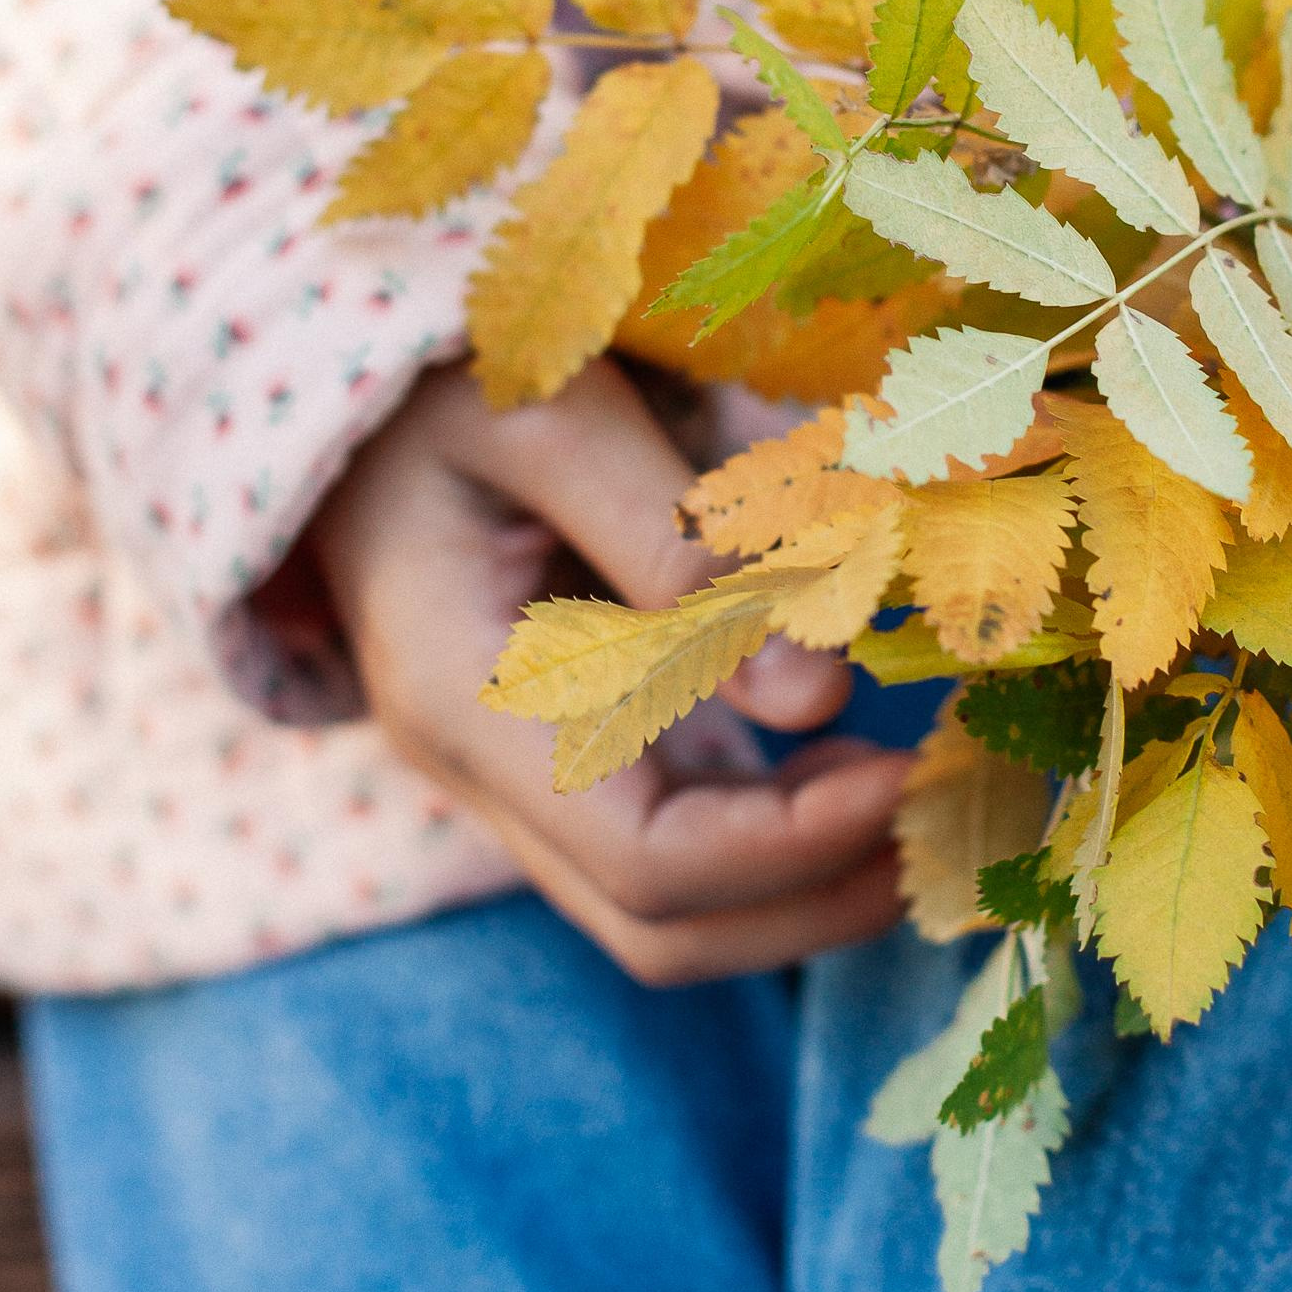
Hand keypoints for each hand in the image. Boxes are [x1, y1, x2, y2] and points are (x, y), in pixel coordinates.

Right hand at [310, 360, 909, 983]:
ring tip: (915, 786)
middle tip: (946, 811)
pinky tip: (847, 753)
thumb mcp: (551, 415)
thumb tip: (817, 693)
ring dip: (802, 878)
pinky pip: (666, 838)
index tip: (908, 774)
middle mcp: (478, 767)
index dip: (790, 846)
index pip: (645, 858)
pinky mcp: (552, 745)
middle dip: (815, 896)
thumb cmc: (437, 369)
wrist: (344, 378)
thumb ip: (677, 540)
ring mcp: (509, 770)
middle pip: (659, 923)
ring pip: (666, 904)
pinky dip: (769, 826)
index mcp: (462, 699)